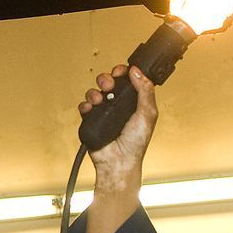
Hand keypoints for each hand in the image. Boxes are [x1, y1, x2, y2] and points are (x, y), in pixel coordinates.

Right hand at [78, 63, 157, 185]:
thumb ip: (145, 91)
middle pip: (108, 82)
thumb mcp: (148, 114)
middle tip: (109, 85)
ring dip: (95, 91)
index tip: (121, 71)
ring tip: (99, 100)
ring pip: (95, 91)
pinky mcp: (91, 119)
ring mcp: (104, 111)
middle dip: (107, 79)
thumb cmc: (136, 143)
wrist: (118, 161)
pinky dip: (86, 104)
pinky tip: (91, 108)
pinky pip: (84, 106)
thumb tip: (137, 71)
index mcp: (133, 102)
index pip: (126, 80)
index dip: (122, 72)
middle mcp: (118, 105)